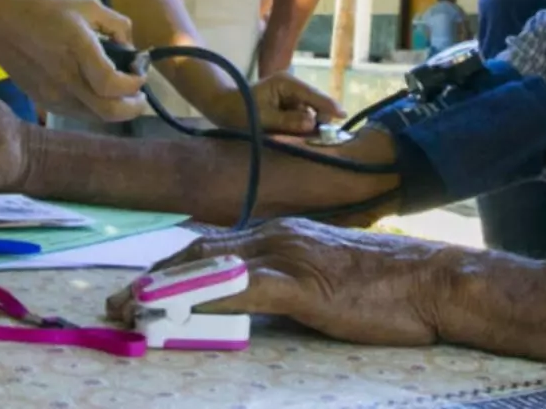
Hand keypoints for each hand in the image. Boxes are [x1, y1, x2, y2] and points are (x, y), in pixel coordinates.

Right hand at [0, 0, 147, 121]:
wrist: (2, 28)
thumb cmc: (46, 14)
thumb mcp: (87, 7)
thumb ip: (117, 24)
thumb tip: (132, 49)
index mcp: (78, 50)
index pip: (111, 84)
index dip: (133, 84)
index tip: (139, 72)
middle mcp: (67, 79)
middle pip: (109, 112)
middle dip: (134, 107)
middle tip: (140, 95)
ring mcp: (55, 96)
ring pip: (97, 117)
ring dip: (117, 108)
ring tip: (121, 92)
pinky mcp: (47, 104)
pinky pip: (81, 114)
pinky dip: (97, 107)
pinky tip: (98, 91)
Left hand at [106, 219, 454, 345]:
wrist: (434, 281)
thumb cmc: (388, 286)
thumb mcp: (325, 279)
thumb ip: (285, 282)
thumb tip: (250, 300)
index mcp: (281, 232)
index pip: (208, 246)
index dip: (165, 269)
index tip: (132, 291)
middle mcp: (276, 235)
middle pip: (195, 255)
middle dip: (148, 281)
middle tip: (112, 308)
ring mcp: (287, 257)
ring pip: (207, 269)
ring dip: (160, 292)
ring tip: (124, 313)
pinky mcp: (301, 286)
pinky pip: (238, 290)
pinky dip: (198, 299)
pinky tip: (174, 311)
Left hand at [206, 73, 344, 134]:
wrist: (224, 108)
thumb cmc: (240, 111)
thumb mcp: (263, 119)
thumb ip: (288, 121)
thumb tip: (312, 123)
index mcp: (286, 83)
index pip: (312, 94)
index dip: (328, 106)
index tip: (343, 115)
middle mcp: (292, 86)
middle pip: (315, 104)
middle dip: (316, 121)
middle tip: (311, 138)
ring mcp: (291, 96)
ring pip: (310, 114)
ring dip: (305, 127)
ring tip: (289, 135)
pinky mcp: (289, 106)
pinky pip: (302, 118)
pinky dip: (299, 127)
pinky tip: (289, 133)